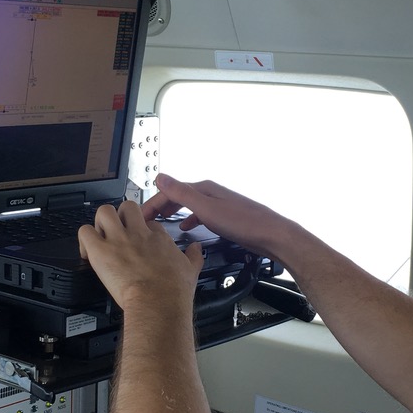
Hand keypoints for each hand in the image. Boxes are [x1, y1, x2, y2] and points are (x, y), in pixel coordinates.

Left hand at [78, 201, 203, 319]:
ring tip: (101, 236)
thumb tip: (196, 249)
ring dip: (100, 222)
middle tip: (117, 232)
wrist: (158, 302)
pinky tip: (87, 251)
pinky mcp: (100, 251)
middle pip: (128, 207)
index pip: (149, 222)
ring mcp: (118, 240)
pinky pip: (85, 232)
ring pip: (104, 212)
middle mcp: (138, 233)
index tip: (139, 240)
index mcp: (158, 237)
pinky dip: (84, 238)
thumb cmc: (173, 291)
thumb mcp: (191, 269)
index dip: (142, 229)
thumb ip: (194, 256)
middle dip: (121, 216)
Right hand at [141, 174, 297, 262]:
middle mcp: (210, 193)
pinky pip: (200, 215)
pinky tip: (188, 227)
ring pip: (188, 205)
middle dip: (160, 206)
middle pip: (177, 196)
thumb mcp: (208, 208)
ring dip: (172, 211)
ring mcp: (218, 205)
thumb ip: (183, 193)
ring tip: (160, 221)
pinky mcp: (225, 217)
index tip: (140, 216)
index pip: (169, 191)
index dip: (152, 203)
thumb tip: (161, 177)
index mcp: (204, 189)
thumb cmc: (244, 223)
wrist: (272, 235)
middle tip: (145, 220)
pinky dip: (189, 219)